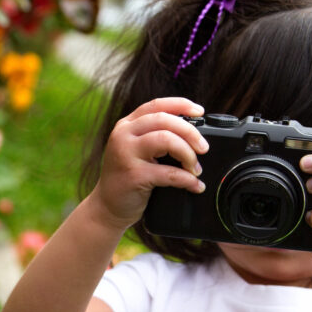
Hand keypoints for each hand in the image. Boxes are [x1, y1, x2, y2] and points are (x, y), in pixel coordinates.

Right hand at [88, 97, 207, 230]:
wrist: (107, 207)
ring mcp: (126, 154)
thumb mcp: (137, 150)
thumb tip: (194, 133)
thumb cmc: (128, 178)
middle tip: (204, 148)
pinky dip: (187, 179)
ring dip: (188, 154)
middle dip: (190, 132)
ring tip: (195, 169)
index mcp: (127, 125)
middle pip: (164, 120)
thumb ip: (155, 136)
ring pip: (166, 140)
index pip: (156, 105)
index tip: (200, 112)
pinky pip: (169, 173)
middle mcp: (123, 135)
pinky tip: (194, 185)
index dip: (181, 105)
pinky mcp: (133, 176)